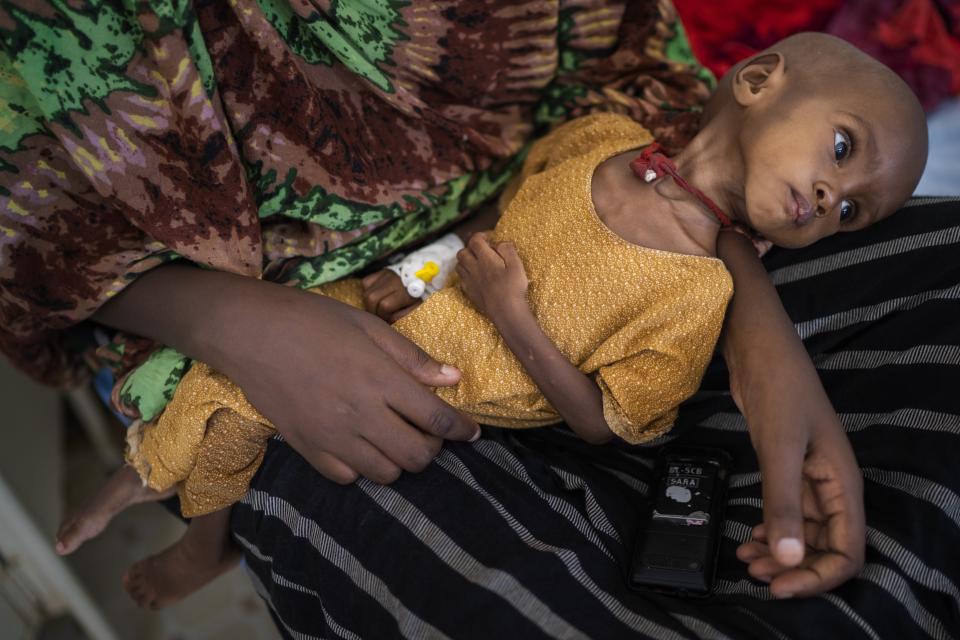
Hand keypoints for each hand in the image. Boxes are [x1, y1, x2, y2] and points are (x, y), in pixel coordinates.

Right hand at [93, 265, 479, 485]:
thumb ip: (412, 358)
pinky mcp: (307, 448)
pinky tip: (360, 446)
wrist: (250, 333)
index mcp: (381, 380)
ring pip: (385, 474)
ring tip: (394, 437)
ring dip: (399, 460)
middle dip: (432, 448)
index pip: (436, 419)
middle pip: (416, 456)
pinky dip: (362, 469)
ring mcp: (332, 436)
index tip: (473, 433)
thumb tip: (453, 379)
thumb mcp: (368, 326)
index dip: (462, 430)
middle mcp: (361, 414)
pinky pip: (346, 479)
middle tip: (428, 432)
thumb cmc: (313, 320)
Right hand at [361, 269, 419, 322]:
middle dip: (372, 310)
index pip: (384, 306)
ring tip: (377, 307)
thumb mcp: (416, 308)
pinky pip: (365, 282)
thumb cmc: (420, 296)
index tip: (388, 319)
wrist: (423, 277)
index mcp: (403, 292)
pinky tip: (376, 295)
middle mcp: (392, 280)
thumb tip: (388, 320)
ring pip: (366, 291)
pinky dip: (367, 290)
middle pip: (371, 298)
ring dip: (369, 303)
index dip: (383, 316)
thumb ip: (402, 316)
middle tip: (378, 315)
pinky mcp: (380, 271)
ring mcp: (385, 274)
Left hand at [456, 232, 527, 320]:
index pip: (475, 241)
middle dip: (470, 248)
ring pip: (459, 265)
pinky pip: (461, 279)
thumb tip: (499, 243)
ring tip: (476, 262)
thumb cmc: (513, 287)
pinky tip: (475, 277)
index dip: (480, 236)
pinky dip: (465, 274)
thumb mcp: (516, 264)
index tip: (488, 237)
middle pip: (462, 252)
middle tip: (481, 251)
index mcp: (485, 258)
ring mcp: (469, 280)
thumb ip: (507, 249)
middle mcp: (473, 268)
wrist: (505, 311)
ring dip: (465, 261)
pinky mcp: (469, 292)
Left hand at [731, 375, 865, 597]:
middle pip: (825, 548)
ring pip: (803, 533)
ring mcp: (809, 479)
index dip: (817, 577)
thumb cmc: (778, 389)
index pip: (848, 552)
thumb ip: (784, 503)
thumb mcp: (779, 449)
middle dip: (793, 568)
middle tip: (754, 573)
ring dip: (779, 552)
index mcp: (842, 485)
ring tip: (745, 558)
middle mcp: (831, 487)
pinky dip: (771, 531)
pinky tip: (750, 536)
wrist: (760, 350)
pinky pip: (787, 514)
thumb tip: (788, 560)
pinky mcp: (787, 470)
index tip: (779, 585)